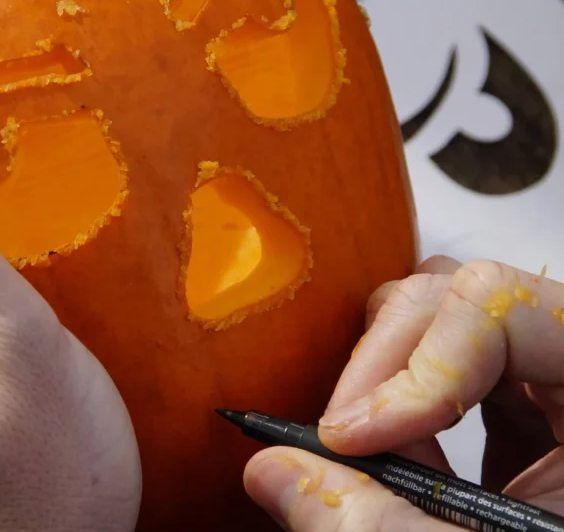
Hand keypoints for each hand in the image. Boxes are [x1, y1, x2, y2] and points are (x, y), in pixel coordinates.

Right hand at [243, 256, 563, 529]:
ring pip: (444, 314)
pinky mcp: (530, 415)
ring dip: (385, 377)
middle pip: (461, 296)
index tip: (354, 440)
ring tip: (376, 451)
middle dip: (382, 365)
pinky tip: (398, 461)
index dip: (418, 366)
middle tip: (340, 440)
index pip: (501, 309)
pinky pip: (445, 365)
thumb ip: (374, 523)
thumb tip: (271, 469)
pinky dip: (399, 406)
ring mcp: (558, 388)